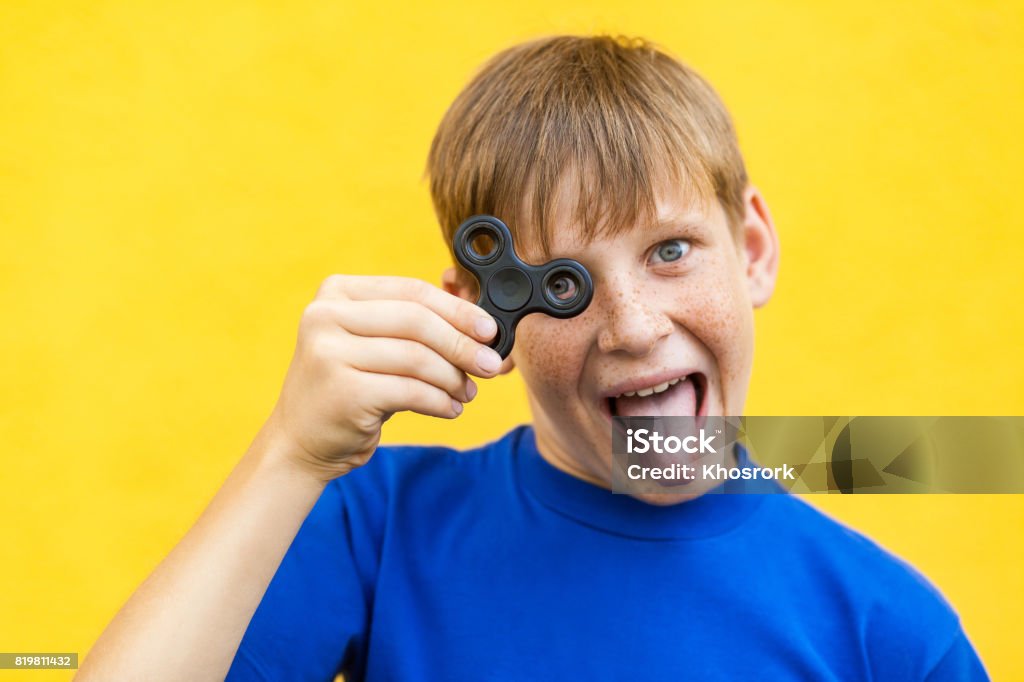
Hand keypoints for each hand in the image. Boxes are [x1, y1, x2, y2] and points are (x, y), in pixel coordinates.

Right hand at [263, 274, 500, 480]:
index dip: (457, 310)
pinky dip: (439, 401)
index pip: (411, 291)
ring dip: (453, 378)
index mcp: (337, 292)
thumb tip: (480, 324)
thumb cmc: (348, 388)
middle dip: (462, 344)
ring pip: (417, 358)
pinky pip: (411, 391)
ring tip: (466, 393)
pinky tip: (450, 409)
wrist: (300, 442)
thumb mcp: (373, 345)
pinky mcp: (343, 392)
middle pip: (416, 321)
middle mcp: (325, 316)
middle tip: (491, 365)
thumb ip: (414, 326)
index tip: (490, 330)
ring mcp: (329, 353)